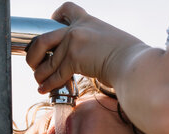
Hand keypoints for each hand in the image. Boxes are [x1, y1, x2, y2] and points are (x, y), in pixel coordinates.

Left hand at [25, 2, 144, 93]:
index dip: (55, 15)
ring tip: (39, 82)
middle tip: (35, 64)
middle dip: (33, 54)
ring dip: (40, 74)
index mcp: (89, 22)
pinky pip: (55, 75)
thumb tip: (93, 58)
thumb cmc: (131, 58)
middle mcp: (78, 29)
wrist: (135, 64)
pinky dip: (48, 84)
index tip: (51, 20)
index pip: (68, 9)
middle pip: (43, 39)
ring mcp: (74, 43)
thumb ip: (97, 44)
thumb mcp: (113, 41)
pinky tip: (44, 89)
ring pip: (47, 62)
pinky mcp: (74, 59)